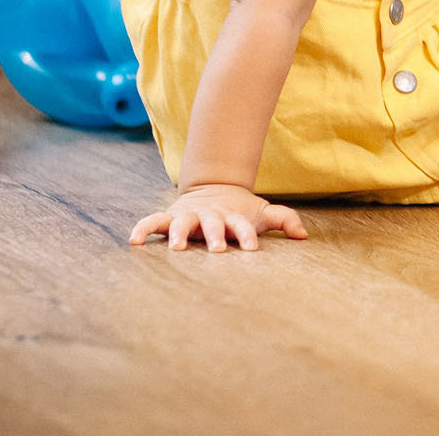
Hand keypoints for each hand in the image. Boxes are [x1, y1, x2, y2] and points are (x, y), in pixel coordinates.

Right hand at [129, 182, 306, 252]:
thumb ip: (284, 220)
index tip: (252, 249)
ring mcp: (190, 215)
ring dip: (180, 233)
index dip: (247, 236)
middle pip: (212, 225)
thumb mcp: (262, 212)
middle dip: (215, 236)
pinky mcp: (172, 216)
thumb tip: (304, 236)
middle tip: (217, 249)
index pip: (241, 226)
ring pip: (183, 222)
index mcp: (232, 217)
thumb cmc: (241, 210)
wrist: (216, 188)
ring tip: (177, 248)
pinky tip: (134, 241)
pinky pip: (154, 222)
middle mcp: (211, 216)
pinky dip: (144, 228)